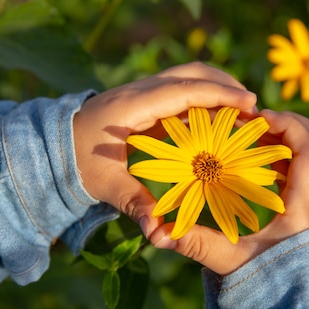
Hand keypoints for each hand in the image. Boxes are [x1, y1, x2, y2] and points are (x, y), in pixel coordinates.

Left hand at [73, 62, 257, 236]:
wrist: (55, 145)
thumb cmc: (79, 163)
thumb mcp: (106, 185)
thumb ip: (136, 206)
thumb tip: (160, 235)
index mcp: (133, 106)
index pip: (183, 90)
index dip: (219, 94)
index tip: (250, 103)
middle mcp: (140, 91)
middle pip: (191, 73)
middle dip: (225, 85)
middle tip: (253, 109)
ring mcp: (144, 92)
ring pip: (188, 77)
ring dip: (217, 88)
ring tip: (243, 113)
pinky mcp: (147, 100)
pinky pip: (182, 91)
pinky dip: (205, 100)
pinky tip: (219, 121)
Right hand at [148, 110, 308, 274]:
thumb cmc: (269, 286)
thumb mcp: (231, 262)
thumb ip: (197, 244)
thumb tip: (158, 232)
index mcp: (306, 207)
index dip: (288, 125)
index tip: (258, 118)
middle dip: (295, 124)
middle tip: (261, 120)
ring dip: (294, 139)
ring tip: (259, 135)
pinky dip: (293, 157)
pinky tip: (264, 161)